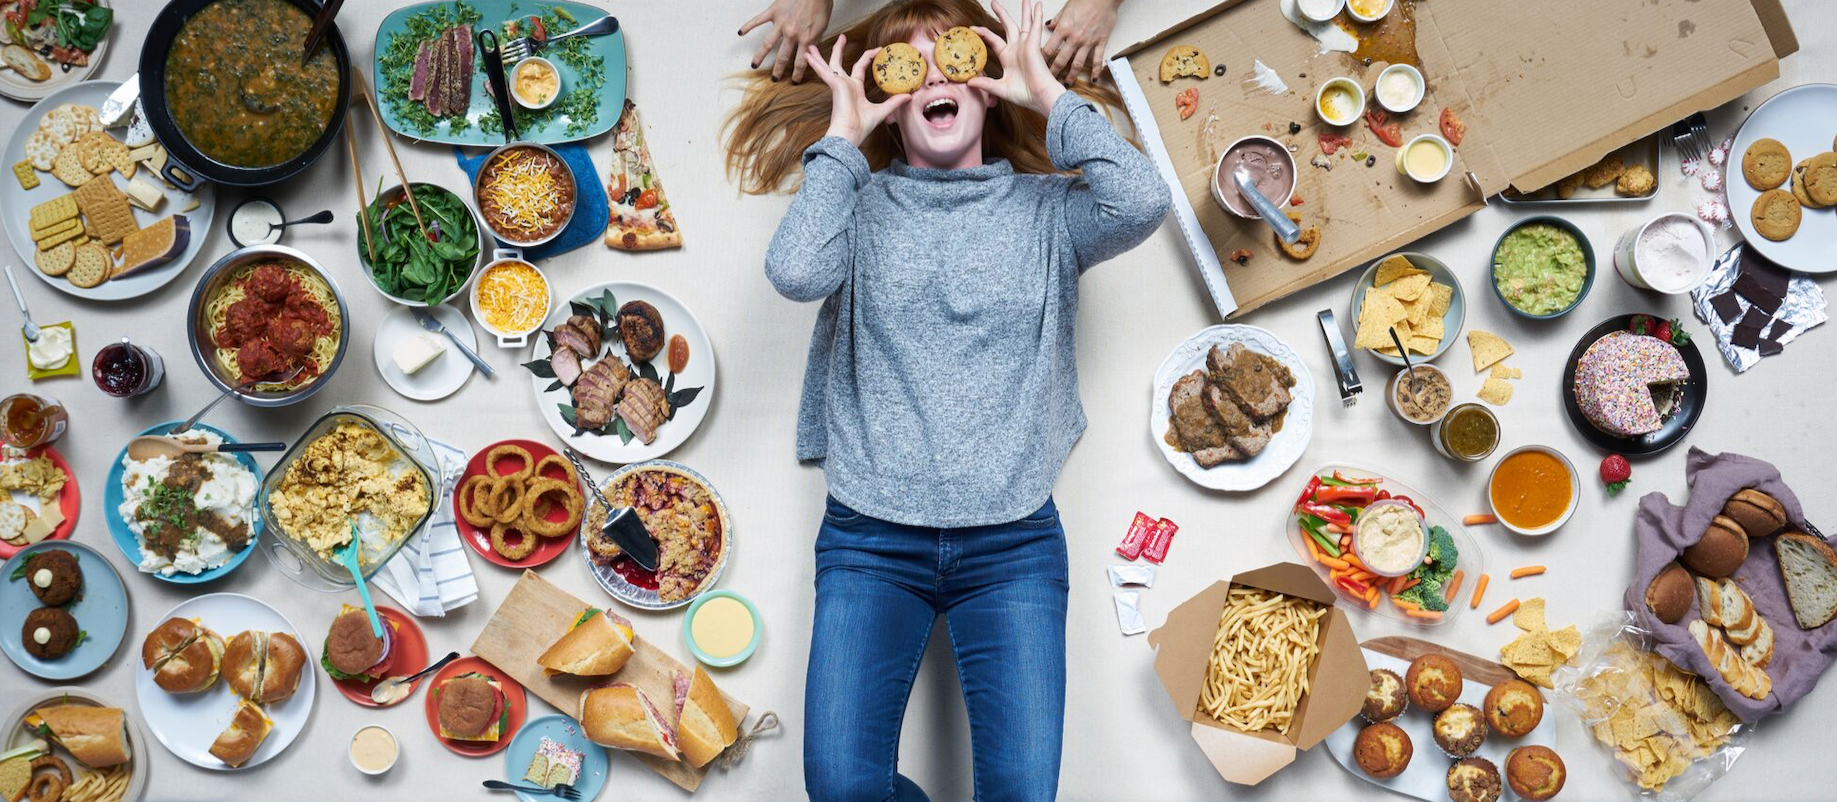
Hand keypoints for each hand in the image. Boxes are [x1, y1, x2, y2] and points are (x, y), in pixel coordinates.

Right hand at [739, 0, 832, 81]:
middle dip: (778, 70)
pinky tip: (740, 33)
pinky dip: (748, 26)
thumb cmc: (821, 3)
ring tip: (754, 66)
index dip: (797, 73)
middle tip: (774, 79)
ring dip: (760, 56)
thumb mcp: (823, 25)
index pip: (801, 61)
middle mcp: (792, 34)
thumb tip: (810, 49)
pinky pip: (758, 20)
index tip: (794, 80)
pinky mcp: (773, 12)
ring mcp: (781, 24)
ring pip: (767, 44)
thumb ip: (815, 38)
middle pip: (782, 57)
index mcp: (806, 38)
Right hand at [804, 37, 912, 145]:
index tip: (877, 49)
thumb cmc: (862, 126)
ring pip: (828, 65)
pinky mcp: (834, 85)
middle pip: (839, 64)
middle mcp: (845, 85)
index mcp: (855, 89)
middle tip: (841, 37)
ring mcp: (838, 84)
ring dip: (820, 56)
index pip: (860, 68)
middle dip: (839, 50)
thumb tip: (909, 96)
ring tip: (811, 46)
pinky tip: (808, 55)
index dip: (868, 57)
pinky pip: (824, 71)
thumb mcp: (882, 110)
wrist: (850, 134)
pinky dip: (816, 64)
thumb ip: (894, 101)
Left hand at [968, 0, 1067, 115]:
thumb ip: (985, 83)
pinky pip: (1035, 27)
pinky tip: (1037, 6)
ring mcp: (1026, 46)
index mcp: (1008, 58)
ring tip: (1025, 0)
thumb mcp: (1000, 88)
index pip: (993, 40)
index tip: (973, 28)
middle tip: (994, 3)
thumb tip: (969, 82)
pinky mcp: (1033, 45)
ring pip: (1024, 23)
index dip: (983, 33)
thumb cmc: (1024, 95)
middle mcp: (1017, 49)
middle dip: (1002, 14)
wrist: (1039, 97)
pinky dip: (1036, 16)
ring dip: (1025, 11)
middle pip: (1008, 27)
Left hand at [1044, 0, 1120, 82]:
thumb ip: (1057, 19)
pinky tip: (1093, 79)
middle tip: (1048, 82)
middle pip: (1061, 60)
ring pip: (1078, 64)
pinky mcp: (1100, 42)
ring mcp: (1088, 42)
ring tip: (1066, 85)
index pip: (1049, 48)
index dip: (1042, 60)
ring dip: (1071, 76)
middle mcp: (1074, 38)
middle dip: (1054, 72)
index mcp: (1064, 29)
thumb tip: (1048, 26)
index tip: (1037, 67)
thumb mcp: (1066, 7)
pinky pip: (1097, 59)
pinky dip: (1095, 71)